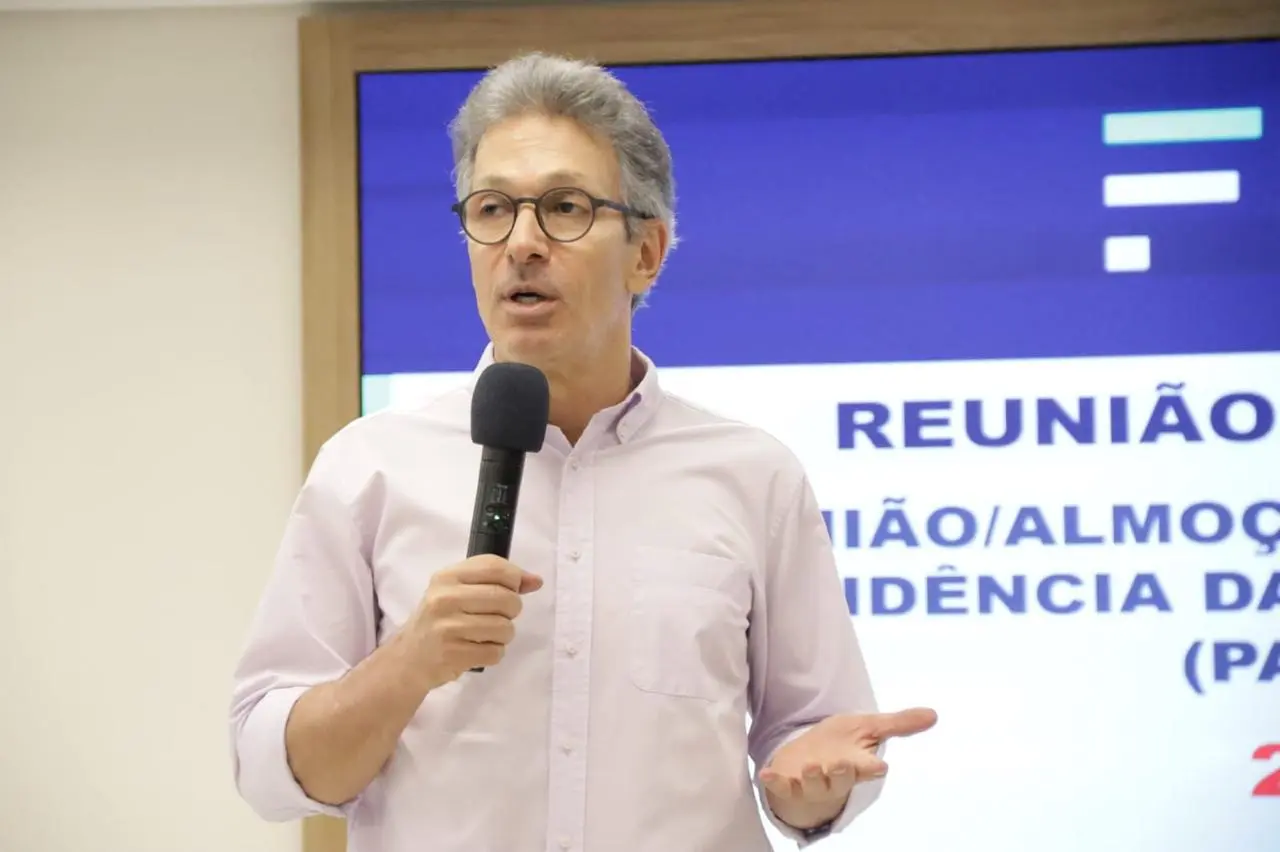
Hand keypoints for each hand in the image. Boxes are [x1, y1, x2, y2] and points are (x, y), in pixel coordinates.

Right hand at [408, 554, 542, 687]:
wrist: (408, 659)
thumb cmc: (439, 619)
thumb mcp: (458, 591)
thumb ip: (495, 581)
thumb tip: (535, 581)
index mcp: (447, 577)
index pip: (495, 567)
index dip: (514, 578)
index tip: (514, 588)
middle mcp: (445, 598)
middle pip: (506, 598)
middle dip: (511, 611)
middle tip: (496, 616)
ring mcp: (448, 627)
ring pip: (505, 628)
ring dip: (503, 635)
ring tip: (486, 635)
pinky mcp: (453, 654)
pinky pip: (496, 652)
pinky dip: (494, 653)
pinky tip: (477, 649)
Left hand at [760, 707, 937, 830]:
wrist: (806, 763)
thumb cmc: (840, 746)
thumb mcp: (867, 729)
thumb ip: (898, 724)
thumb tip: (934, 714)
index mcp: (856, 764)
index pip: (868, 767)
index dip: (872, 767)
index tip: (879, 765)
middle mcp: (835, 777)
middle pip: (841, 780)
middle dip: (843, 773)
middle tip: (843, 763)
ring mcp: (810, 783)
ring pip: (814, 785)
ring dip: (812, 777)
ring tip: (811, 766)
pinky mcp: (787, 783)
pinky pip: (781, 786)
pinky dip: (775, 781)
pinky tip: (767, 774)